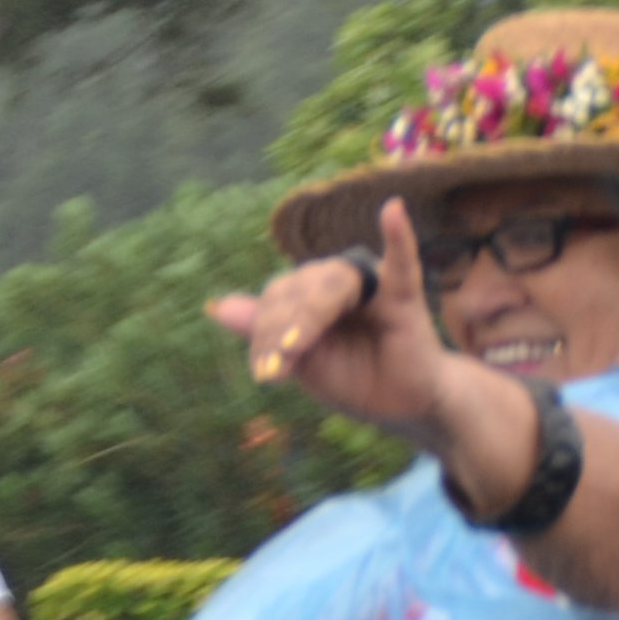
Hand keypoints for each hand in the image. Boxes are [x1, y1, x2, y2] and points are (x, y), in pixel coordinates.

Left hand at [208, 196, 450, 441]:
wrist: (404, 407)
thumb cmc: (355, 379)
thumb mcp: (303, 362)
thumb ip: (264, 332)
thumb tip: (214, 307)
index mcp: (310, 294)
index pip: (276, 299)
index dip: (264, 333)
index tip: (264, 373)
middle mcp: (337, 282)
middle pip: (298, 289)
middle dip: (281, 330)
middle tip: (274, 370)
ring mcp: (371, 285)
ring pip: (330, 286)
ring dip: (308, 317)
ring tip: (295, 347)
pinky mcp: (404, 295)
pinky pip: (401, 262)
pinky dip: (398, 235)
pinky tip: (392, 211)